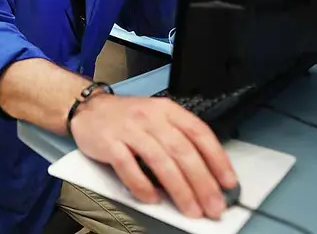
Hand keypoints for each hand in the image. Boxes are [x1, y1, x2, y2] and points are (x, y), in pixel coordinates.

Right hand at [70, 95, 237, 219]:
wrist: (88, 108)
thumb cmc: (126, 117)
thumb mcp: (157, 117)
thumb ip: (177, 140)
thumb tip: (202, 175)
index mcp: (167, 110)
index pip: (199, 133)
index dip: (217, 159)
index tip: (228, 182)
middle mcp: (150, 117)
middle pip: (182, 151)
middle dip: (202, 182)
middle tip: (213, 205)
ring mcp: (129, 129)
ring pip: (160, 160)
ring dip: (179, 188)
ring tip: (190, 208)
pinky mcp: (108, 142)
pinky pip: (128, 167)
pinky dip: (141, 185)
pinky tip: (152, 198)